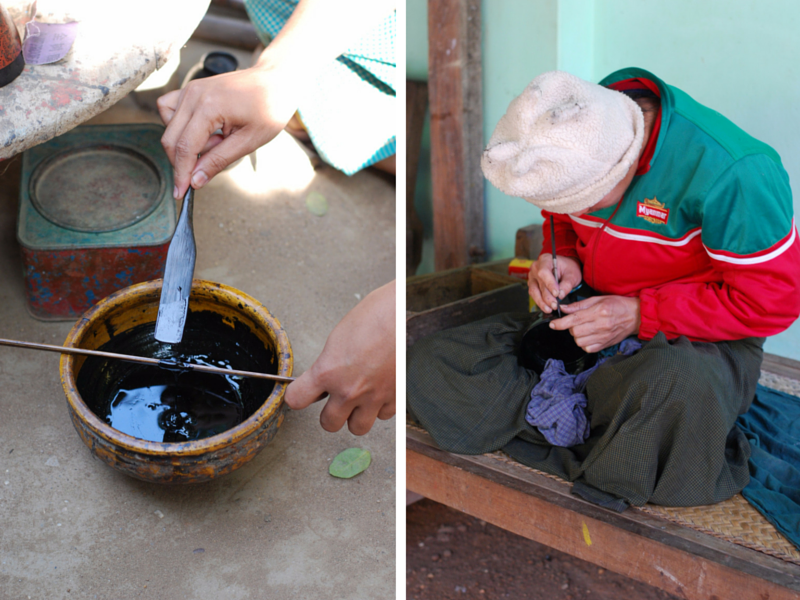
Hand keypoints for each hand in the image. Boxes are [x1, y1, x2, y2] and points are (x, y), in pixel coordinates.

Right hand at [157, 57, 302, 198]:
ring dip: (185, 143)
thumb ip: (219, 160)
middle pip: (171, 138)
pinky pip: (170, 109)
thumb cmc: (269, 108)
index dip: (181, 174)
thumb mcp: (249, 141)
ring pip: (168, 126)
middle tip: (208, 166)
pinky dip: (179, 125)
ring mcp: (190, 89)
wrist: (275, 81)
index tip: (181, 193)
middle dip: (182, 162)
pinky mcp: (191, 89)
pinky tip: (203, 130)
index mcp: (209, 107)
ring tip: (217, 140)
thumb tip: (195, 181)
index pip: (185, 148)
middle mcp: (194, 95)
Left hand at [284, 281, 395, 434]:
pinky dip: (380, 407)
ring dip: (356, 416)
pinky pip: (383, 416)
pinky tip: (379, 392)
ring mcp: (373, 397)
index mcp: (327, 371)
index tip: (300, 394)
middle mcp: (348, 390)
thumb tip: (325, 375)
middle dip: (329, 414)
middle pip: (328, 423)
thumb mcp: (339, 337)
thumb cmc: (375, 315)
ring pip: (357, 427)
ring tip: (358, 402)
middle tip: (334, 402)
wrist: (406, 314)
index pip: (296, 399)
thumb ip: (328, 363)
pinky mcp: (394, 397)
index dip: (297, 396)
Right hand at [528, 254, 581, 313]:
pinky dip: (540, 302)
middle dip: (548, 296)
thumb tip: (561, 295)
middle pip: (540, 283)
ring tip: (550, 309)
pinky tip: (546, 307)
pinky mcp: (532, 284)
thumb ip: (567, 284)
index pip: (544, 272)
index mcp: (545, 260)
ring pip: (534, 291)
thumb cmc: (568, 268)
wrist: (565, 268)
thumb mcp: (572, 274)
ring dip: (542, 301)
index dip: (549, 284)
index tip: (557, 294)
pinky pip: (534, 294)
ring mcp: (532, 276)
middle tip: (555, 305)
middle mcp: (536, 267)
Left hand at [549, 295, 640, 352]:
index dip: (560, 323)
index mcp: (598, 312)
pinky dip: (585, 343)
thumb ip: (579, 305)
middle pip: (575, 332)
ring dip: (577, 336)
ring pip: (579, 342)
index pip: (574, 319)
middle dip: (570, 327)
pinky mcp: (605, 345)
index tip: (553, 324)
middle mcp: (601, 325)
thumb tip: (563, 308)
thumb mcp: (598, 299)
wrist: (635, 316)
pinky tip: (589, 336)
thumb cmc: (617, 305)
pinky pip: (588, 348)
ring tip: (583, 328)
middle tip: (576, 322)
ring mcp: (603, 337)